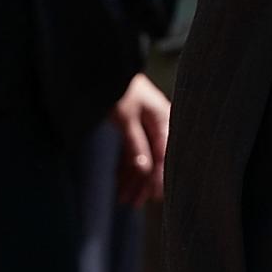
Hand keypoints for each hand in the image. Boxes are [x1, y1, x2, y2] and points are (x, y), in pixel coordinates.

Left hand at [111, 72, 169, 204]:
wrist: (106, 68)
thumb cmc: (119, 90)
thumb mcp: (125, 118)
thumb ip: (135, 144)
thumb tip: (144, 169)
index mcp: (163, 119)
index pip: (165, 154)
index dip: (160, 176)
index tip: (155, 196)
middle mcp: (158, 123)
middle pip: (155, 158)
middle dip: (144, 183)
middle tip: (133, 204)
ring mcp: (146, 125)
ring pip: (143, 157)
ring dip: (133, 179)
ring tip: (123, 199)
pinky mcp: (133, 126)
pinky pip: (132, 152)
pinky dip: (126, 168)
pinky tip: (119, 183)